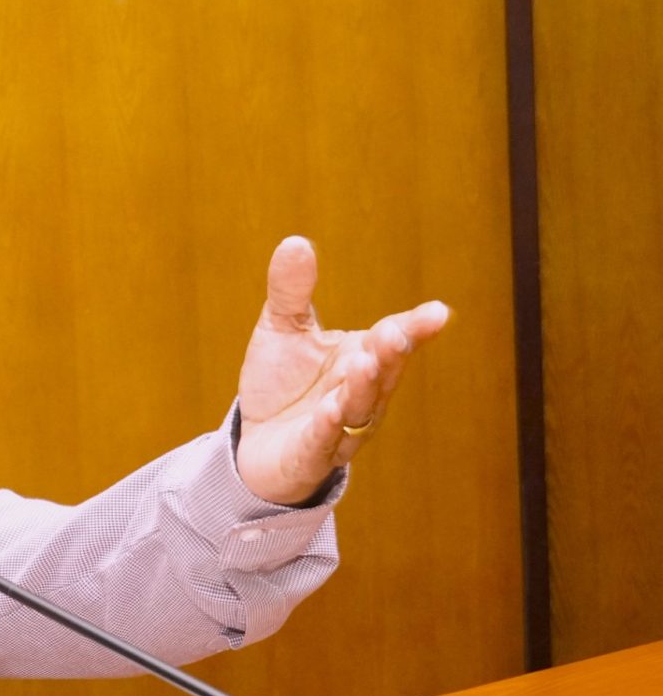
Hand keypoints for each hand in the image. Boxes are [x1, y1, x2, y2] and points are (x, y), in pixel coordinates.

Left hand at [234, 236, 450, 504]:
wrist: (257, 443)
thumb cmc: (281, 383)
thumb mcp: (282, 330)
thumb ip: (291, 291)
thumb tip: (295, 241)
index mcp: (361, 356)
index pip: (394, 338)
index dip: (417, 327)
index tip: (439, 312)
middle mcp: (360, 392)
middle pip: (383, 371)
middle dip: (391, 352)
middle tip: (396, 332)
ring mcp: (341, 428)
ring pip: (359, 407)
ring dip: (363, 387)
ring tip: (364, 362)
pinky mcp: (311, 455)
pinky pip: (323, 441)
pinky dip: (328, 427)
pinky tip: (329, 411)